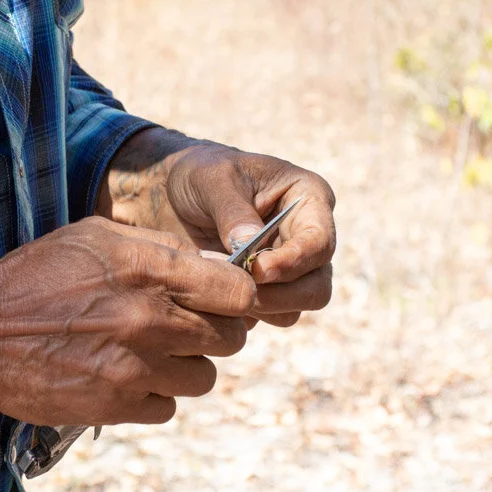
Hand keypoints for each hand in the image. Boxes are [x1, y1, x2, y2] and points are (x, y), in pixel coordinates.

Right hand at [0, 217, 255, 426]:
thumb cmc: (37, 275)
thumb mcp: (96, 237)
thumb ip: (159, 248)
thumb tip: (215, 267)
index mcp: (146, 268)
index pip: (238, 292)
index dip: (241, 297)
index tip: (228, 299)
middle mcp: (147, 318)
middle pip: (230, 338)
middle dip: (215, 332)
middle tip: (185, 326)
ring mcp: (133, 366)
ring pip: (204, 378)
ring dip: (185, 367)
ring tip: (150, 352)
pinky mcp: (115, 405)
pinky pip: (167, 408)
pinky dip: (154, 396)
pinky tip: (125, 376)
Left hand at [98, 128, 335, 327]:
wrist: (172, 195)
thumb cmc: (200, 174)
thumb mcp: (212, 179)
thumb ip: (233, 211)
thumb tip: (250, 245)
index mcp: (309, 200)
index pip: (320, 243)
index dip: (295, 261)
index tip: (258, 269)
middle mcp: (306, 240)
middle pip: (316, 288)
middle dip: (279, 295)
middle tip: (235, 288)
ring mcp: (288, 271)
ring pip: (292, 310)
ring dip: (256, 306)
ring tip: (215, 283)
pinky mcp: (265, 292)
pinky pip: (262, 318)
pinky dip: (237, 313)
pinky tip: (208, 292)